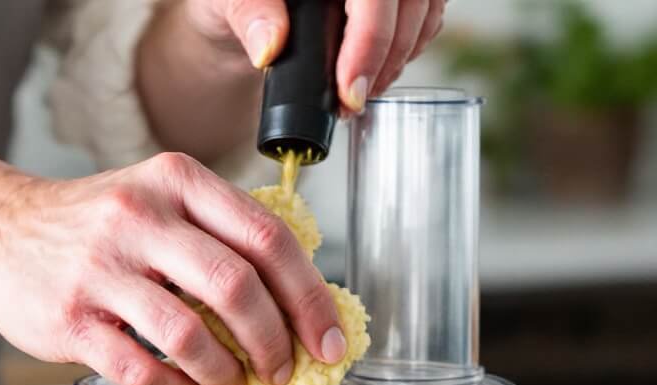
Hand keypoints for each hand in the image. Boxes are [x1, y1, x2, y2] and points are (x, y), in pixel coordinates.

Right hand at [0, 154, 345, 384]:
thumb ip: (218, 234)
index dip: (309, 297)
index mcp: (177, 182)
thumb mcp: (158, 200)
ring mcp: (101, 269)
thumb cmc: (92, 227)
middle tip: (284, 371)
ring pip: (189, 334)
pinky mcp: (72, 319)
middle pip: (236, 286)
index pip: (266, 238)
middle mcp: (140, 218)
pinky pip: (140, 368)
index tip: (330, 340)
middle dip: (274, 341)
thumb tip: (295, 304)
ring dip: (224, 373)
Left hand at [188, 0, 446, 110]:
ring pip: (424, 10)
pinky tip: (375, 75)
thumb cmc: (233, 0)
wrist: (244, 11)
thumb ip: (250, 17)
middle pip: (409, 1)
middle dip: (385, 59)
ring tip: (357, 94)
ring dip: (398, 59)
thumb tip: (270, 46)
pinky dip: (406, 50)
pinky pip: (427, 16)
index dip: (370, 39)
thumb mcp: (229, 3)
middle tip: (351, 103)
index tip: (349, 89)